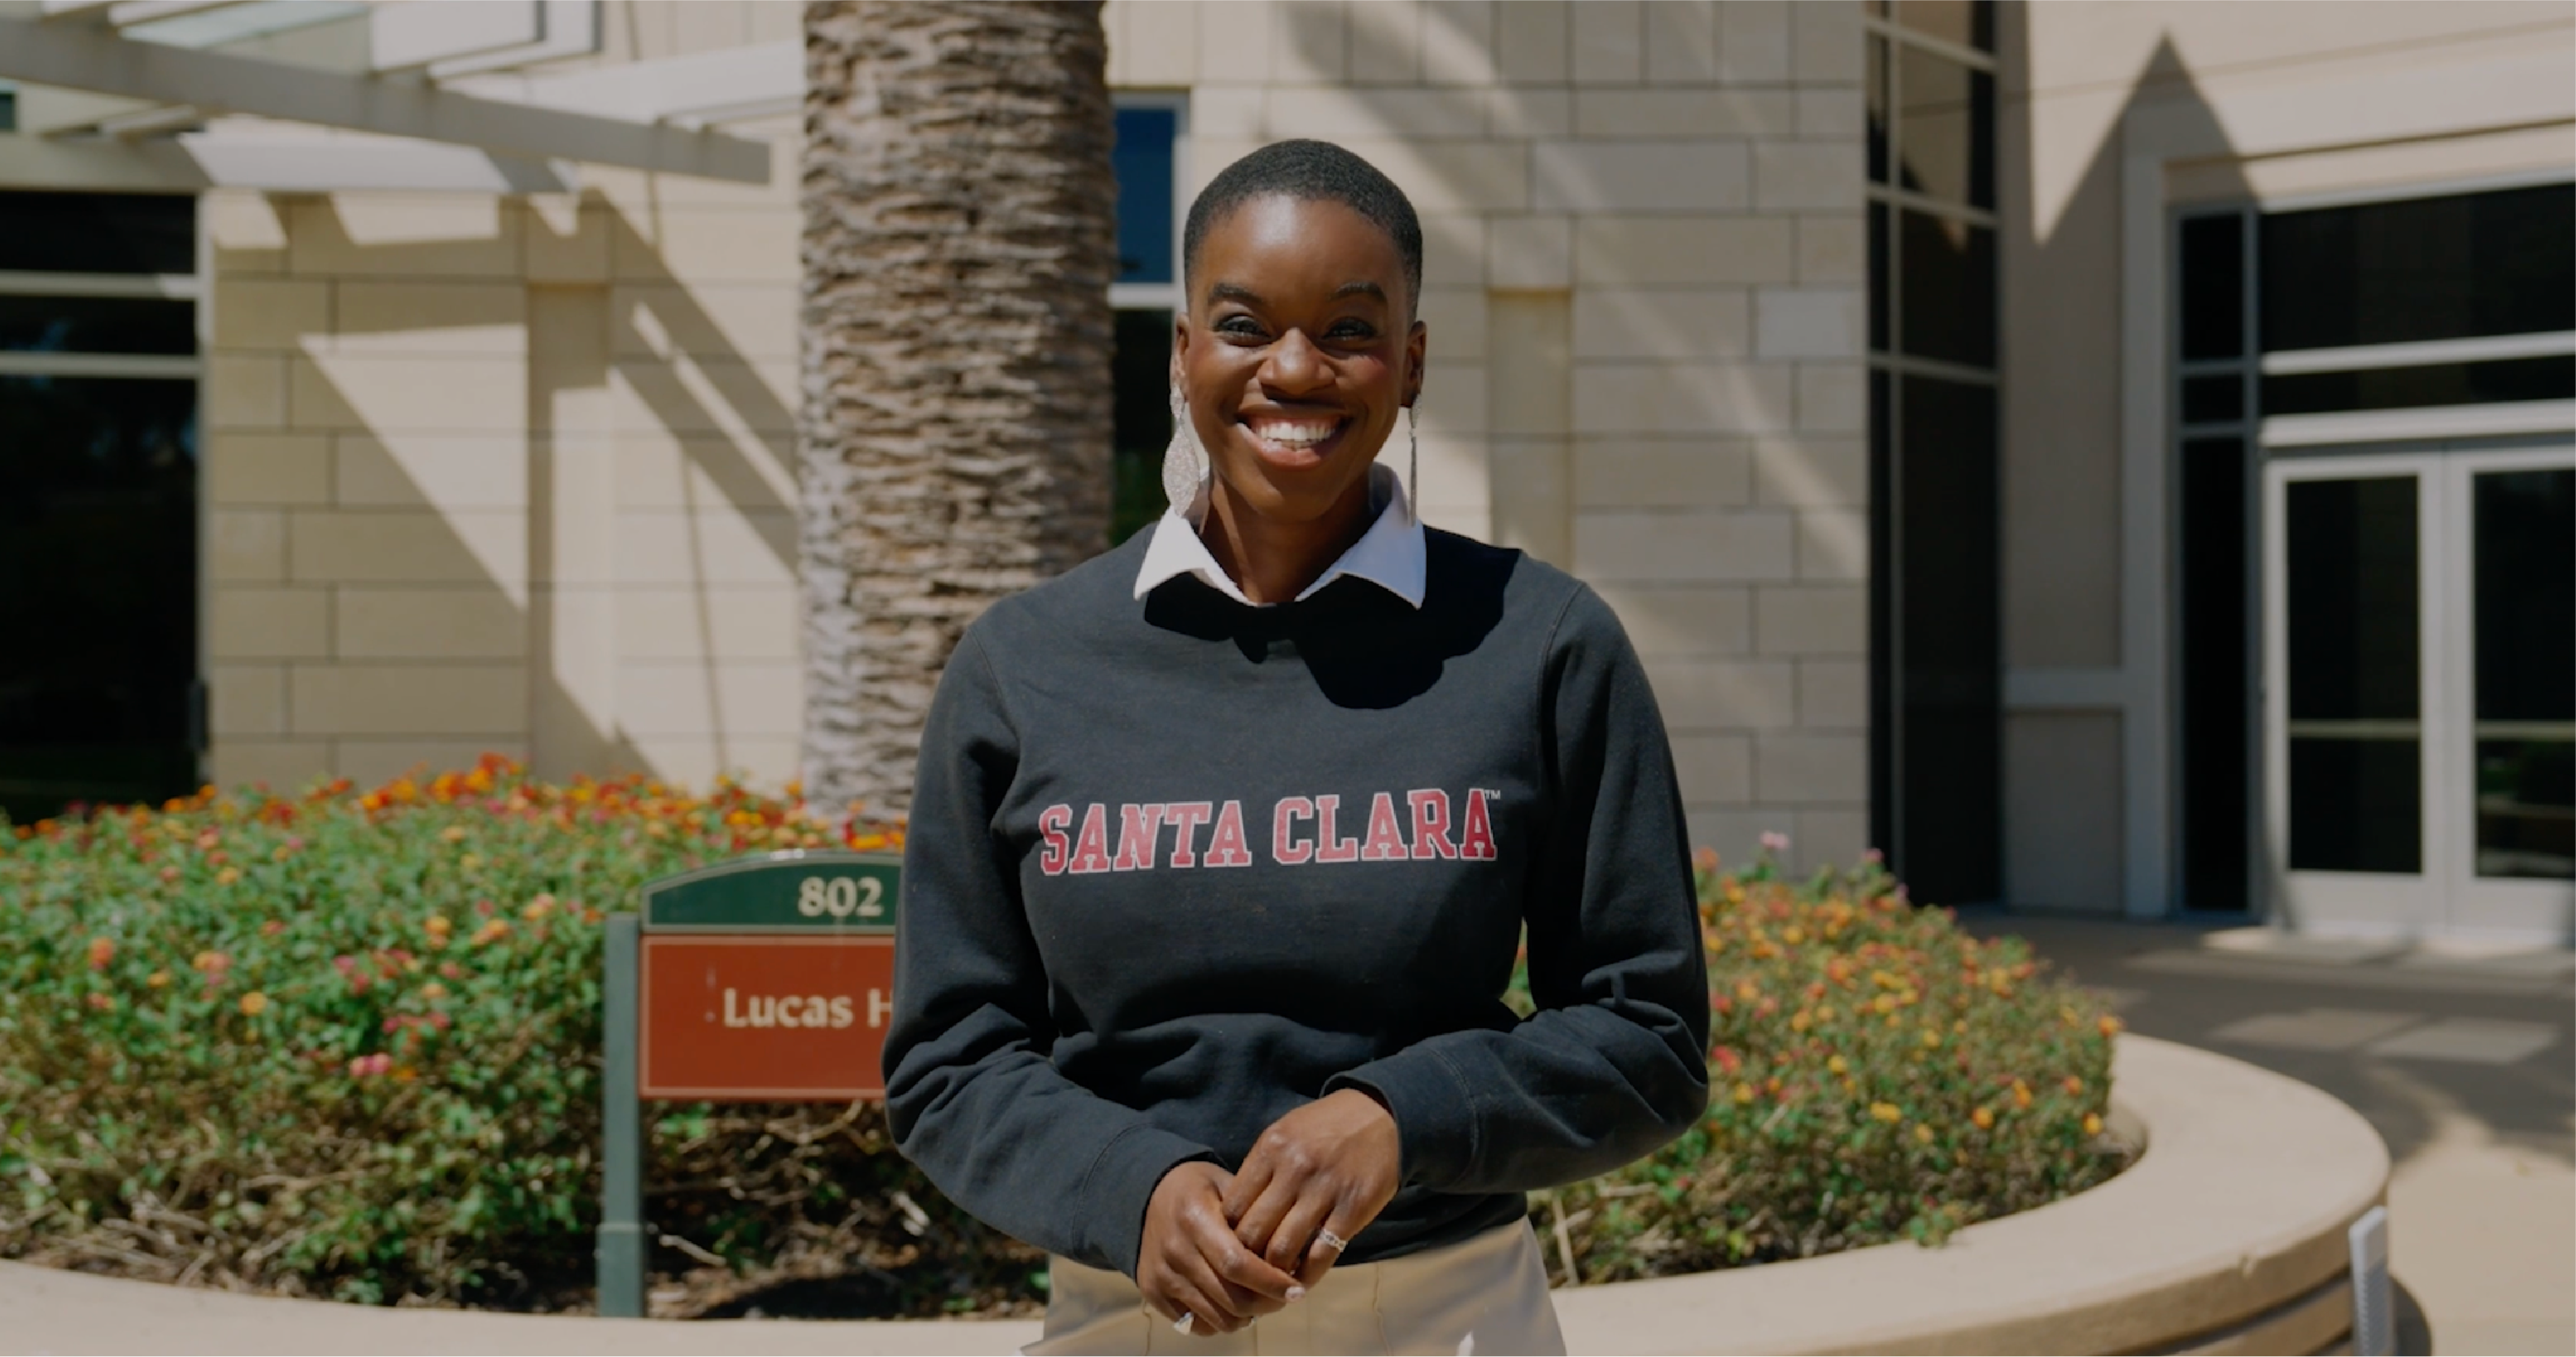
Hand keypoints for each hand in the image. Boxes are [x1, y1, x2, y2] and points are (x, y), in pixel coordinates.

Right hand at [1137, 1161, 1303, 1335]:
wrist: (1146, 1195)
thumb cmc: (1199, 1189)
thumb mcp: (1227, 1185)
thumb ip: (1258, 1215)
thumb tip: (1297, 1253)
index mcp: (1194, 1218)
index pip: (1238, 1264)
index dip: (1272, 1282)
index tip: (1298, 1289)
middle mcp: (1174, 1250)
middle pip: (1231, 1298)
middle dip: (1267, 1304)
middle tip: (1285, 1296)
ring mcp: (1161, 1276)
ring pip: (1217, 1319)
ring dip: (1247, 1316)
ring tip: (1260, 1299)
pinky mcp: (1152, 1293)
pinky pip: (1195, 1325)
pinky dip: (1220, 1321)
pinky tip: (1232, 1302)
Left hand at [1223, 1089, 1401, 1286]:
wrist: (1381, 1115)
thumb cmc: (1326, 1126)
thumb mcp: (1285, 1133)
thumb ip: (1260, 1170)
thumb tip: (1234, 1216)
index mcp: (1270, 1149)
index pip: (1232, 1207)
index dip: (1227, 1235)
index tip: (1233, 1247)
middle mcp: (1293, 1169)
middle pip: (1251, 1232)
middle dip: (1247, 1259)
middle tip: (1250, 1272)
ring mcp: (1324, 1189)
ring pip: (1282, 1249)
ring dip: (1274, 1273)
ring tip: (1275, 1280)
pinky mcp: (1353, 1207)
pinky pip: (1322, 1253)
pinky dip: (1308, 1274)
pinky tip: (1303, 1279)